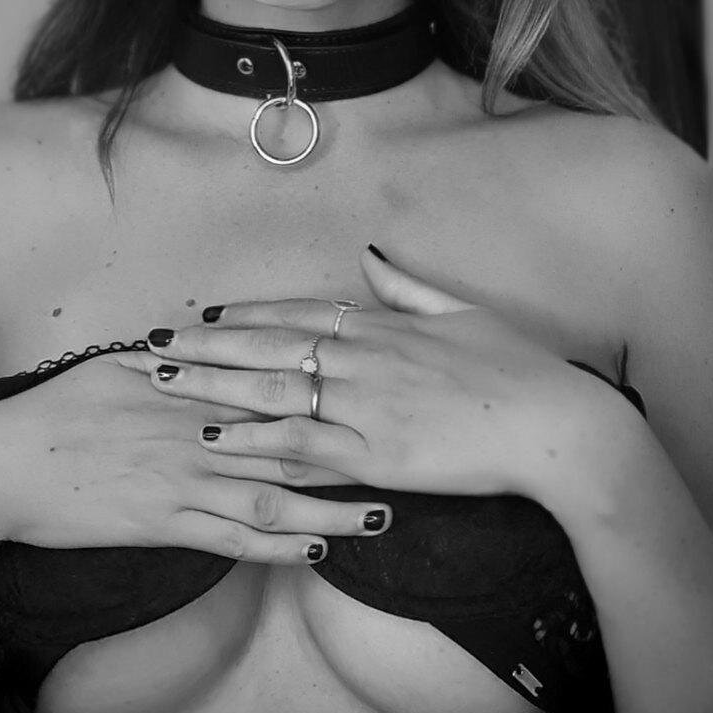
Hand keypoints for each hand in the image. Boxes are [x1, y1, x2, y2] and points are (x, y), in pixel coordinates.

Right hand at [0, 351, 394, 566]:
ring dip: (330, 509)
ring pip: (272, 496)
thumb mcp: (114, 369)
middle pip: (291, 441)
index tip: (381, 400)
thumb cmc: (57, 412)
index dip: (332, 395)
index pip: (276, 388)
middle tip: (407, 463)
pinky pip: (230, 539)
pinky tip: (311, 553)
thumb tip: (195, 341)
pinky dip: (275, 547)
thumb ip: (167, 360)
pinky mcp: (163, 523)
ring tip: (379, 518)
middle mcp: (198, 431)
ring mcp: (183, 480)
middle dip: (352, 455)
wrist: (3, 465)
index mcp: (192, 388)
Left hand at [118, 245, 628, 504]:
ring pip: (272, 390)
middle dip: (209, 344)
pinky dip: (254, 437)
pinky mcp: (376, 456)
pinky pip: (301, 445)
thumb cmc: (521, 369)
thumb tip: (371, 257)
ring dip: (213, 383)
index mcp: (386, 325)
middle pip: (270, 345)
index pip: (300, 313)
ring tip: (165, 380)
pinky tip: (215, 435)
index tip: (206, 313)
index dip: (248, 313)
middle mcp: (367, 359)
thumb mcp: (464, 313)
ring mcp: (368, 406)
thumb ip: (409, 289)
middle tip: (155, 342)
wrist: (557, 426)